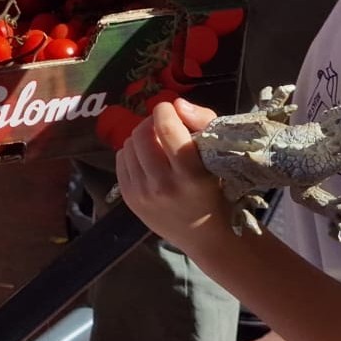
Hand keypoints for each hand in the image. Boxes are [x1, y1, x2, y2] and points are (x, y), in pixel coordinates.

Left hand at [115, 99, 231, 252]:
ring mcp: (143, 194)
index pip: (166, 129)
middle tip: (162, 125)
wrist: (204, 236)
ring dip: (141, 138)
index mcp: (191, 174)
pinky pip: (120, 159)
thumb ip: (203, 121)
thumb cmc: (215, 188)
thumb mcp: (219, 153)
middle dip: (151, 122)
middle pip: (142, 134)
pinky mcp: (128, 199)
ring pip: (128, 145)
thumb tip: (175, 103)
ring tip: (156, 144)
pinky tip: (147, 160)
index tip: (169, 109)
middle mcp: (164, 186)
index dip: (164, 110)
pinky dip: (132, 153)